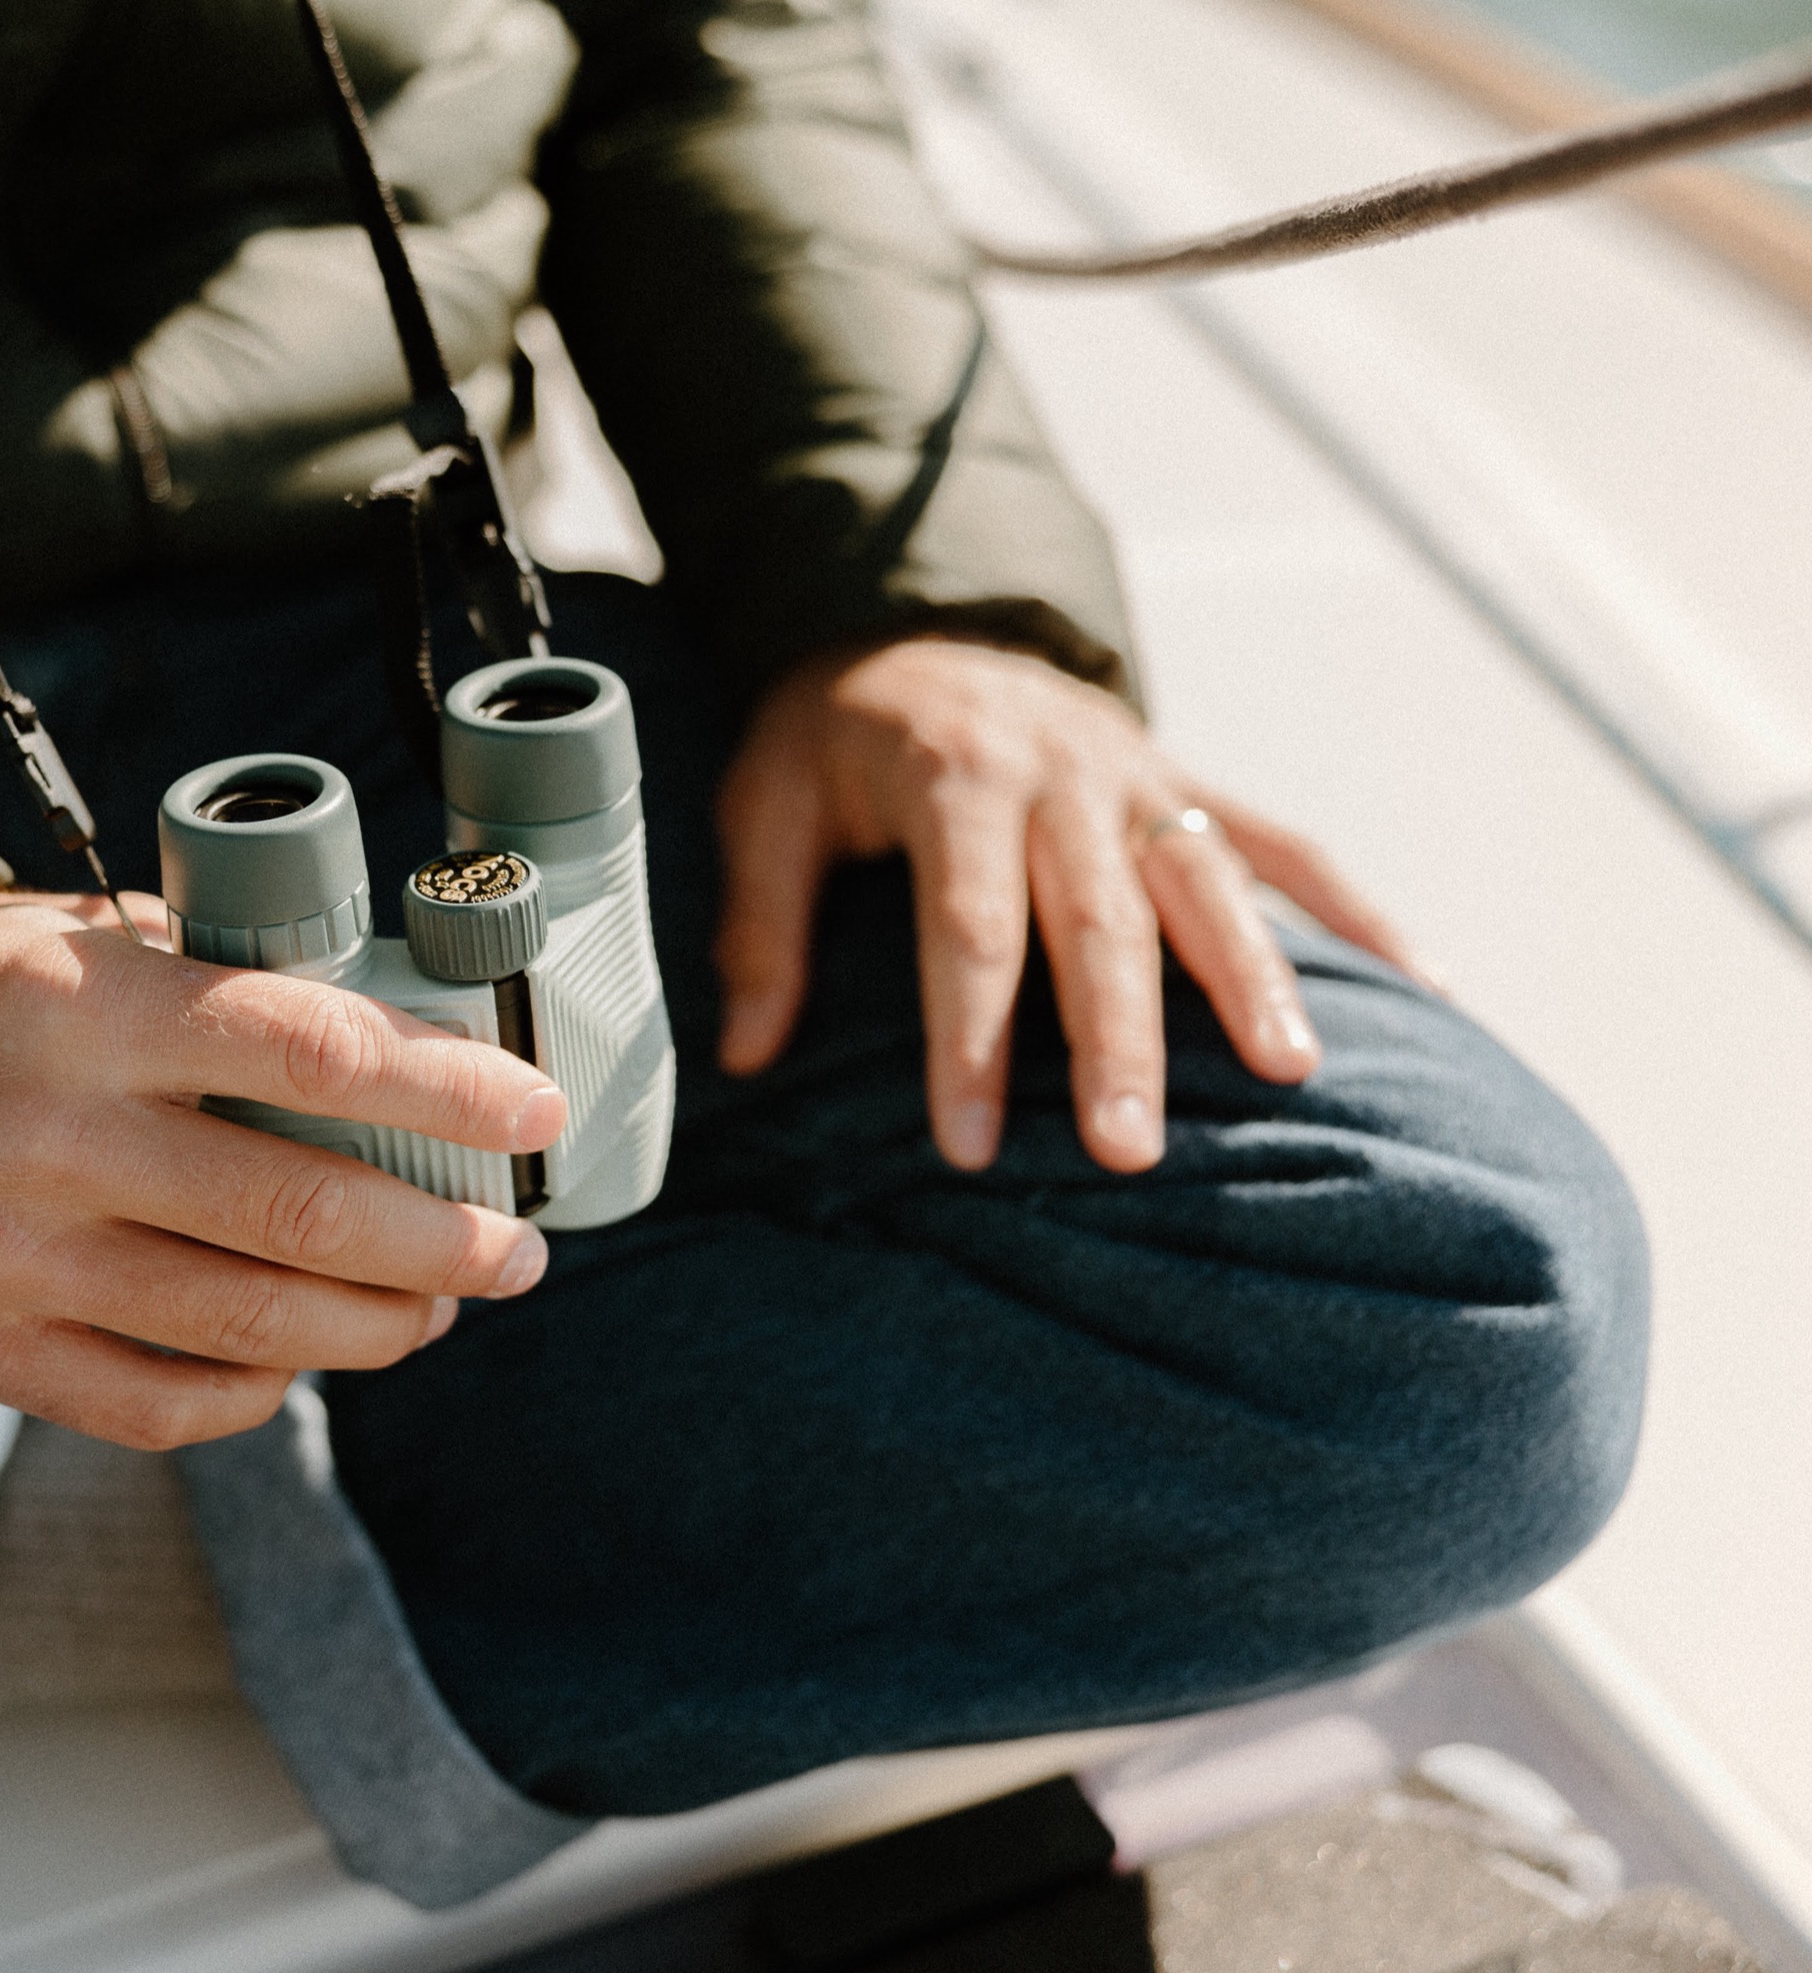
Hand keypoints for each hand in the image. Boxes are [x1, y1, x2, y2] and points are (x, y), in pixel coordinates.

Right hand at [0, 890, 564, 1447]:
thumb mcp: (98, 940)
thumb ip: (231, 977)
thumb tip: (420, 1037)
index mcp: (92, 1012)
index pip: (313, 1053)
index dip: (447, 1090)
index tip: (533, 1113)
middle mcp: (50, 1137)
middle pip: (305, 1214)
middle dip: (448, 1241)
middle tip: (516, 1248)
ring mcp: (9, 1257)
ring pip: (252, 1326)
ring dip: (380, 1325)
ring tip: (434, 1305)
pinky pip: (164, 1405)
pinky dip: (262, 1390)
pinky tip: (306, 1357)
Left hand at [711, 639, 1423, 1172]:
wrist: (909, 621)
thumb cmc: (830, 737)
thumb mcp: (764, 804)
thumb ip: (763, 925)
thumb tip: (745, 1055)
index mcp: (953, 776)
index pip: (967, 926)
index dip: (969, 1039)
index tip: (968, 1144)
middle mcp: (1062, 772)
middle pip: (1099, 922)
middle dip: (1118, 1042)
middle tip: (1128, 1152)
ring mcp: (1139, 775)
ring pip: (1208, 884)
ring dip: (1253, 982)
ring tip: (1291, 1078)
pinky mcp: (1185, 786)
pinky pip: (1284, 846)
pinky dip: (1356, 911)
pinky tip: (1425, 988)